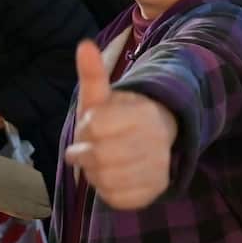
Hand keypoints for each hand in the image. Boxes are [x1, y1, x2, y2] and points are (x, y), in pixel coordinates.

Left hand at [63, 40, 176, 209]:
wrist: (152, 139)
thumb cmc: (118, 117)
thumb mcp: (104, 95)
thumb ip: (93, 73)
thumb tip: (84, 44)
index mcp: (143, 111)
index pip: (93, 126)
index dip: (84, 127)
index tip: (90, 125)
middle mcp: (156, 140)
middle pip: (97, 156)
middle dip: (84, 153)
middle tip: (88, 148)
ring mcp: (158, 168)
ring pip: (104, 179)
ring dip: (93, 173)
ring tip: (100, 162)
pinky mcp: (154, 191)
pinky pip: (115, 198)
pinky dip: (105, 190)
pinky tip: (111, 177)